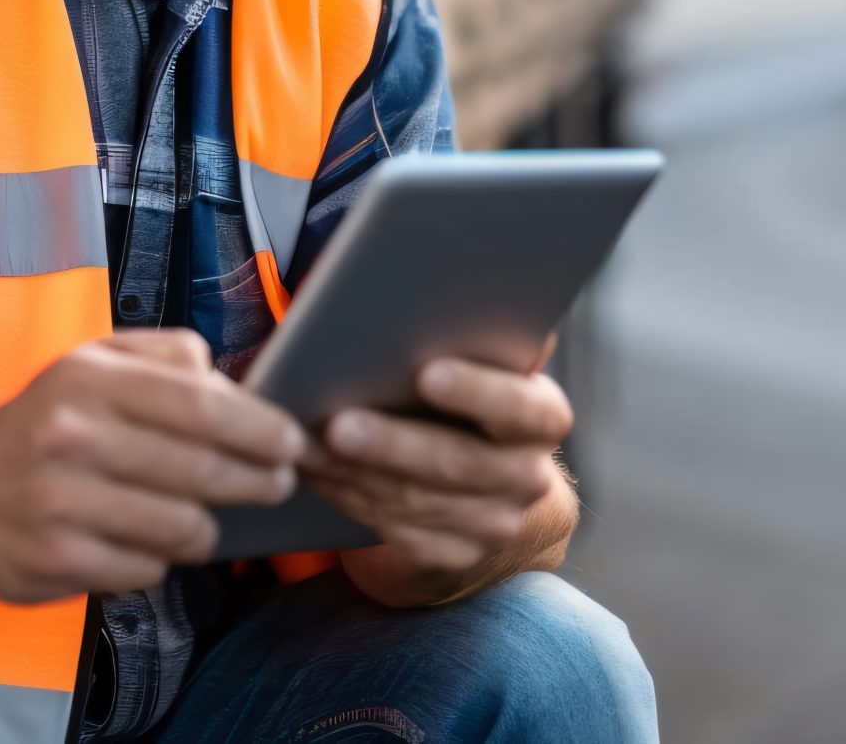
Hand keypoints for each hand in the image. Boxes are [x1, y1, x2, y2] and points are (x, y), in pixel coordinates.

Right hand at [0, 329, 305, 602]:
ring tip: (193, 515)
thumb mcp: (91, 362)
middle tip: (276, 484)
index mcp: (87, 378)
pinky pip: (147, 569)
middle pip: (202, 470)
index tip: (294, 441)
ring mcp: (62, 503)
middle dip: (256, 481)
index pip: (201, 404)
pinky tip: (135, 539)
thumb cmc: (42, 424)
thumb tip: (235, 384)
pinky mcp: (56, 560)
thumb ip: (166, 359)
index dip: (260, 428)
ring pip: (183, 528)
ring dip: (202, 527)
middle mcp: (72, 436)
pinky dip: (155, 559)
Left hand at [302, 354, 572, 579]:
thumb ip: (479, 336)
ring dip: (352, 472)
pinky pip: (393, 528)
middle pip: (458, 463)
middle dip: (392, 443)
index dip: (478, 391)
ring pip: (415, 500)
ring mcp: (493, 524)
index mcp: (541, 417)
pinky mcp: (452, 555)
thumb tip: (443, 291)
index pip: (522, 407)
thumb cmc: (468, 403)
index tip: (427, 372)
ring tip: (304, 443)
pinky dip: (347, 496)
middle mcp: (527, 477)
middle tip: (337, 423)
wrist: (488, 489)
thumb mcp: (483, 368)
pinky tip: (313, 472)